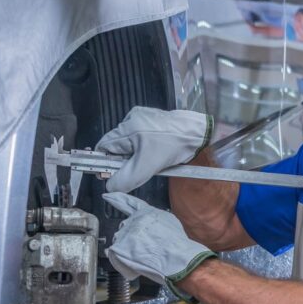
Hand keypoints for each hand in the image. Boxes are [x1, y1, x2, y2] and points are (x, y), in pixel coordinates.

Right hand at [96, 107, 211, 192]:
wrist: (197, 133)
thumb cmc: (174, 145)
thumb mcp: (147, 166)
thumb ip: (126, 178)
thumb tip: (110, 186)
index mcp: (127, 128)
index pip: (104, 147)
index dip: (107, 162)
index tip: (112, 173)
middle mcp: (131, 119)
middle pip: (117, 145)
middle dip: (124, 159)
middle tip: (138, 167)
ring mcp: (142, 117)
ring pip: (130, 142)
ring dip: (135, 154)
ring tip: (150, 159)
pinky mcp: (153, 119)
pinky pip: (141, 137)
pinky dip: (145, 147)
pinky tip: (156, 151)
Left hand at [103, 192, 216, 300]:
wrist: (175, 256)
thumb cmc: (176, 244)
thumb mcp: (169, 222)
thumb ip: (153, 219)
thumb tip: (148, 225)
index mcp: (146, 212)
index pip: (129, 203)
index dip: (117, 198)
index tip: (108, 196)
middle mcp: (134, 220)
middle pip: (124, 227)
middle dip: (129, 236)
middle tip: (140, 246)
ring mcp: (125, 232)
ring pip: (119, 241)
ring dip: (127, 248)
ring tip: (143, 256)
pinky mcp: (119, 246)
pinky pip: (115, 254)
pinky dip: (122, 260)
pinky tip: (136, 262)